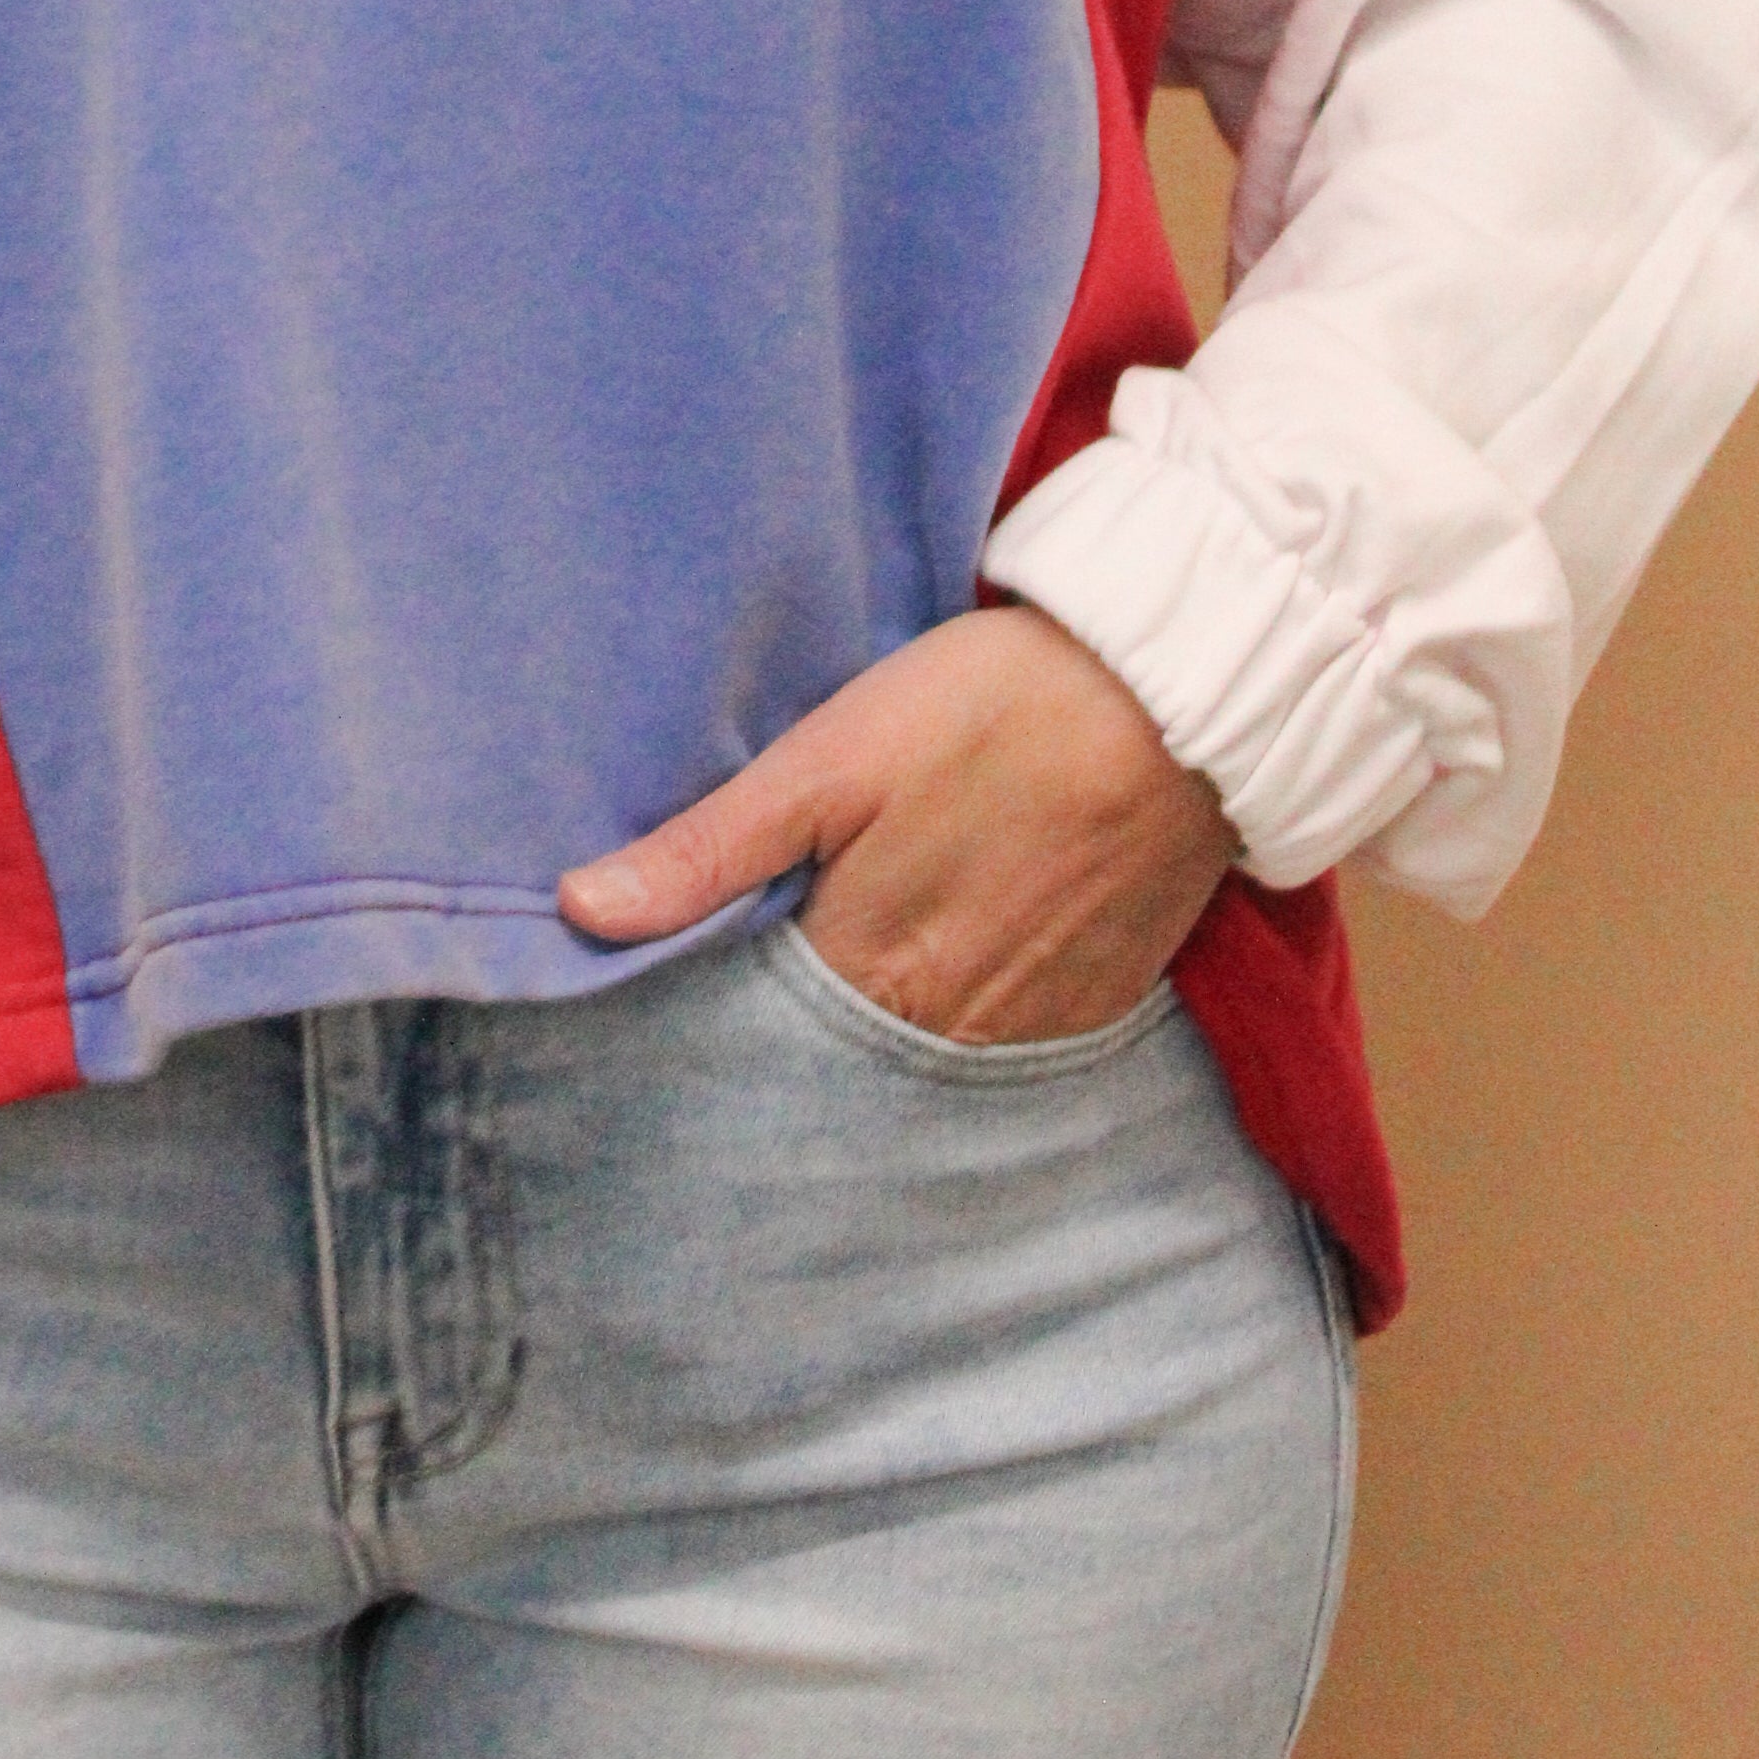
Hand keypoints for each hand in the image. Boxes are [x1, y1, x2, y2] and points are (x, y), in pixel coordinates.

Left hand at [557, 602, 1235, 1042]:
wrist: (1178, 694)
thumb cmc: (992, 705)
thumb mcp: (830, 755)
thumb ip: (710, 849)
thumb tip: (580, 910)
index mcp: (870, 971)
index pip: (762, 1041)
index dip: (719, 1025)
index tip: (678, 1017)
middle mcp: (950, 1029)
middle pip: (844, 1065)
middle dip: (798, 1047)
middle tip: (771, 996)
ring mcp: (1034, 1026)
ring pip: (927, 1063)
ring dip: (887, 1037)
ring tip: (863, 980)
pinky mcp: (1098, 1002)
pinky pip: (1011, 1046)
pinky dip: (972, 1021)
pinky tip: (956, 969)